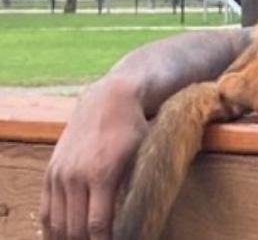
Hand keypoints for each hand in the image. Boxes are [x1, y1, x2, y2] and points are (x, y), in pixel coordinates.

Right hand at [41, 77, 148, 239]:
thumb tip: (136, 219)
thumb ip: (134, 188)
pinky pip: (46, 209)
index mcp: (102, 175)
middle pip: (75, 228)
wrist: (108, 100)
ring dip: (68, 239)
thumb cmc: (134, 129)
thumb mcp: (142, 157)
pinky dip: (52, 228)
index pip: (97, 225)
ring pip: (57, 222)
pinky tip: (61, 237)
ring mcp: (60, 174)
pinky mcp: (51, 171)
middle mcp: (76, 177)